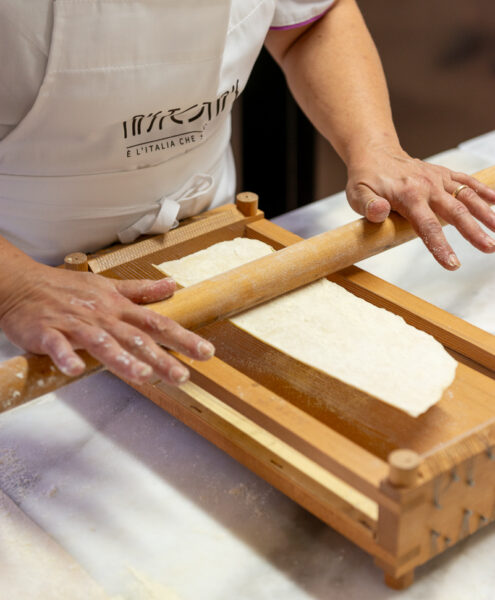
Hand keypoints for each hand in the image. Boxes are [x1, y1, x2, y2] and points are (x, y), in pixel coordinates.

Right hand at [0, 262, 214, 384]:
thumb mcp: (109, 287)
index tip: (206, 353)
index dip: (182, 337)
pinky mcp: (48, 332)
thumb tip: (172, 285)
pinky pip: (57, 346)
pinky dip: (65, 357)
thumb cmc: (68, 288)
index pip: (157, 323)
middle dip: (160, 357)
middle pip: (135, 337)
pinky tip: (75, 371)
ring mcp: (75, 324)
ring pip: (101, 342)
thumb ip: (141, 291)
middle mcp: (102, 316)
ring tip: (142, 376)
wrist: (23, 284)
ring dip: (121, 359)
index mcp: (118, 308)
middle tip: (182, 376)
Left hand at [345, 146, 494, 268]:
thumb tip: (379, 212)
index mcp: (408, 196)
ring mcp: (438, 179)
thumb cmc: (366, 179)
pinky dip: (482, 190)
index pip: (427, 226)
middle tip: (489, 248)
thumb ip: (367, 206)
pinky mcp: (443, 174)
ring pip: (467, 196)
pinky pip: (466, 181)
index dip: (441, 246)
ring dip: (485, 212)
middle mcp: (428, 186)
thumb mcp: (357, 194)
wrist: (375, 153)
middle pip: (455, 212)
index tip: (452, 264)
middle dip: (474, 231)